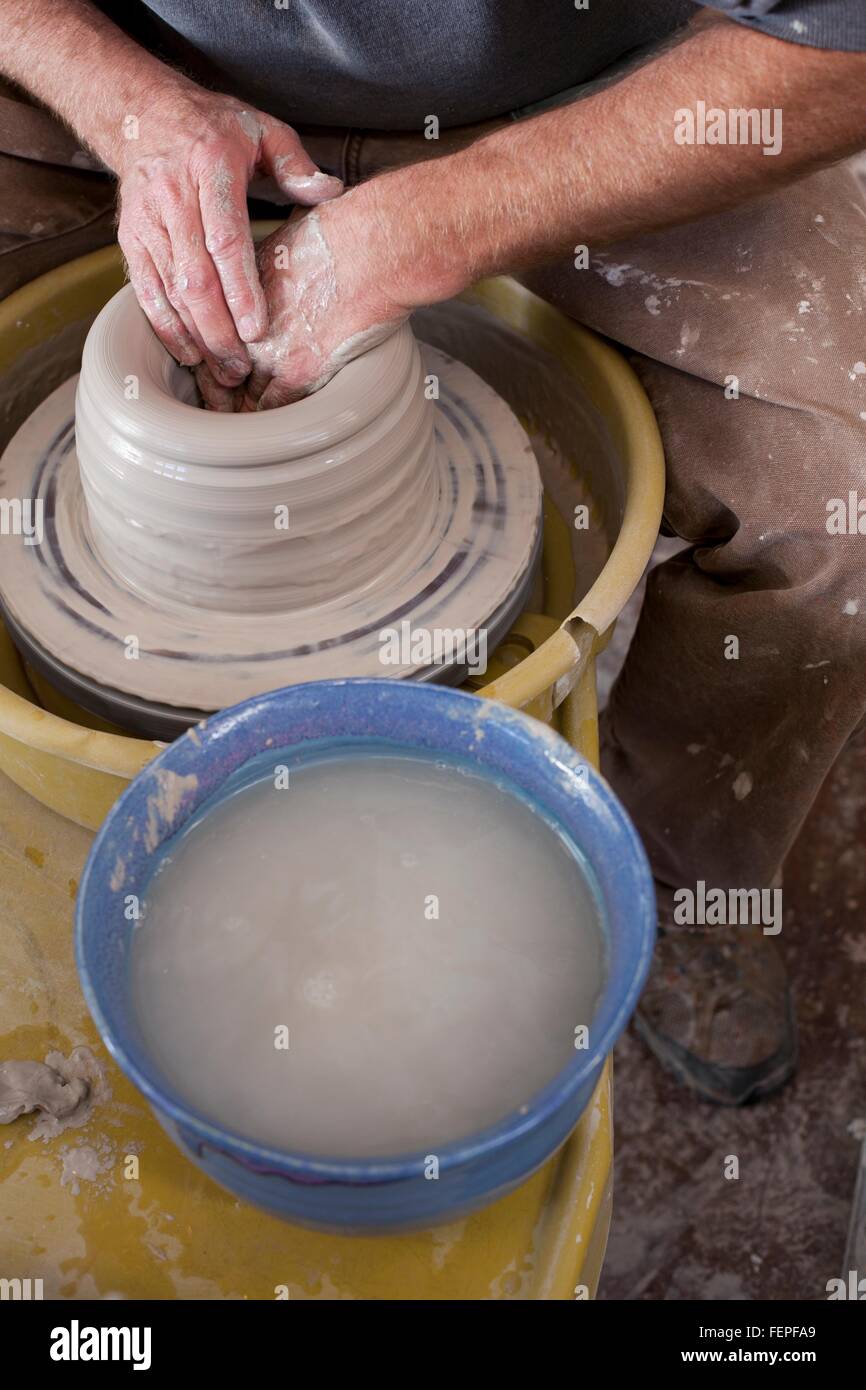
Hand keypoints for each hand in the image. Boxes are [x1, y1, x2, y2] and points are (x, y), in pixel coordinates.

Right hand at [114, 81, 342, 407]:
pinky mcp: (129, 238)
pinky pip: (145, 290)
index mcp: (211, 169)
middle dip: (218, 330)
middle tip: (241, 368)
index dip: (240, 288)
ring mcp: (146, 220)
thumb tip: (330, 191)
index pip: (225, 239)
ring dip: (195, 336)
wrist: (143, 113)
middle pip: (194, 277)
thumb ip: (296, 163)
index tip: (257, 328)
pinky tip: (188, 354)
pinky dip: (165, 325)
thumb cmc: (214, 128)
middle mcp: (173, 196)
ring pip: (169, 290)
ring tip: (222, 371)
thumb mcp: (262, 130)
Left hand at [230, 190, 412, 410]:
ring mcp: (269, 349)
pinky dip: (270, 420)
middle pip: (222, 367)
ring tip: (241, 427)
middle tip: (220, 408)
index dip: (216, 354)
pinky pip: (273, 407)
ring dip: (243, 409)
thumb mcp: (289, 236)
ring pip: (244, 392)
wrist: (372, 250)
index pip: (214, 332)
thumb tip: (283, 265)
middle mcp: (245, 320)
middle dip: (222, 388)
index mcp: (240, 287)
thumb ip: (275, 264)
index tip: (219, 369)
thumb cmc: (344, 234)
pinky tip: (270, 428)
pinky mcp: (298, 371)